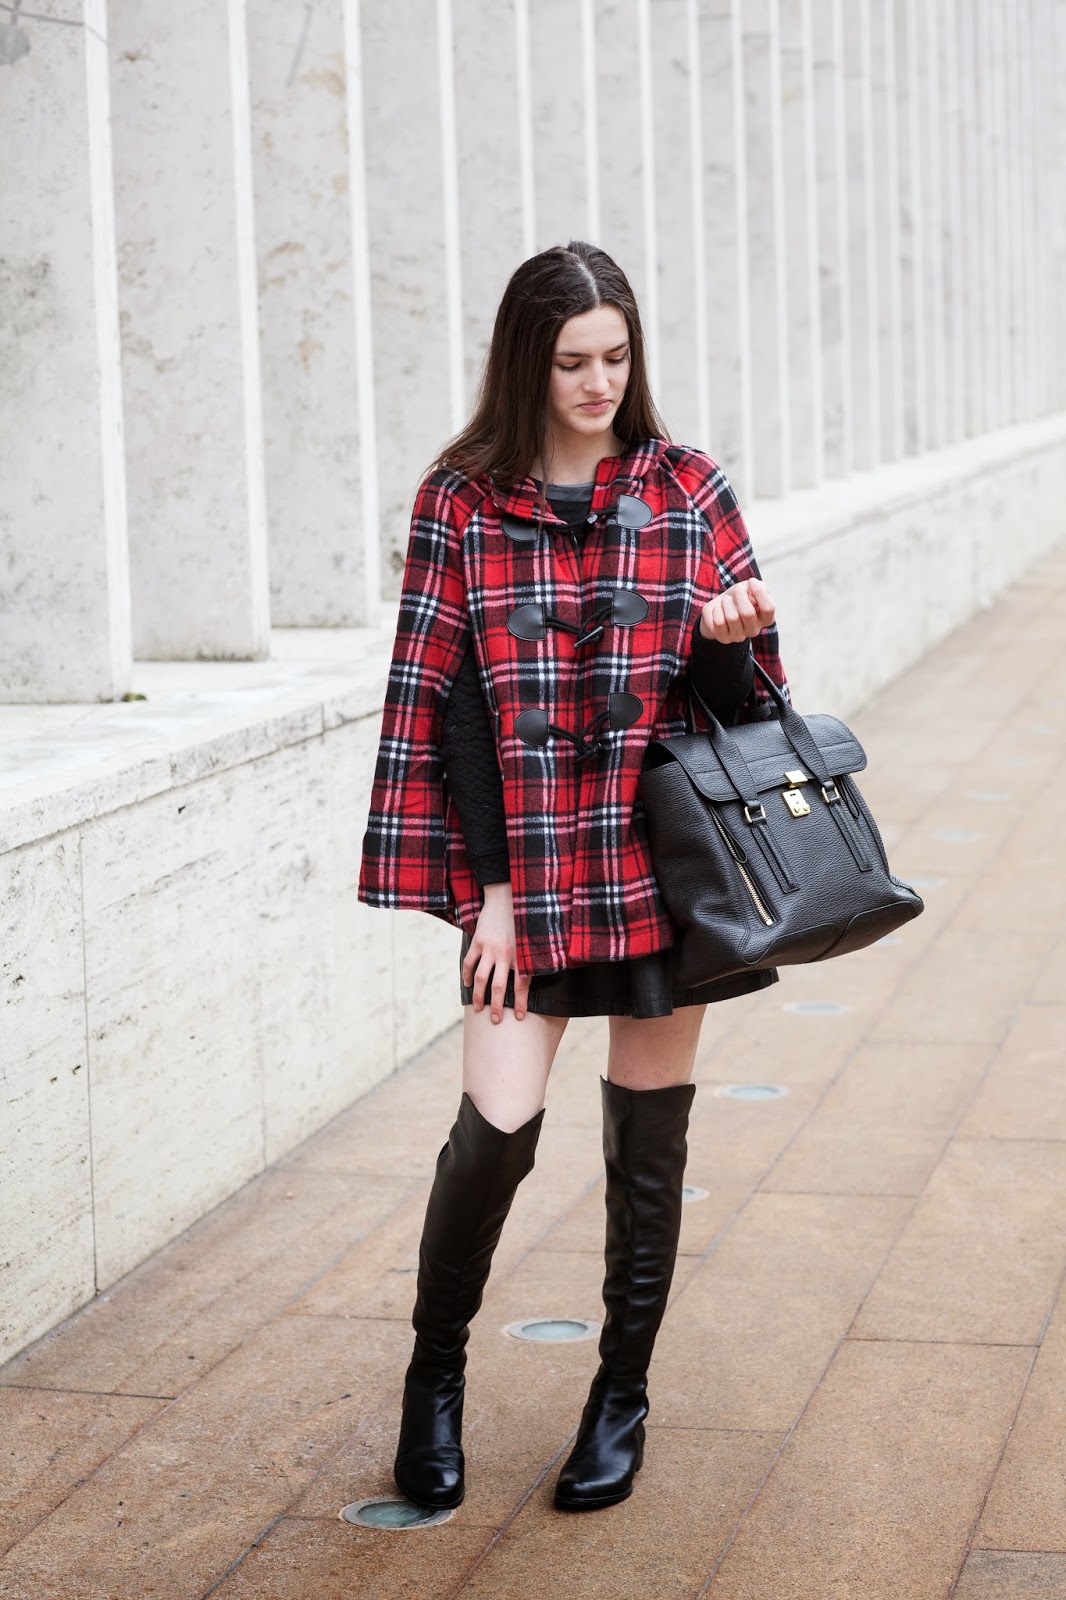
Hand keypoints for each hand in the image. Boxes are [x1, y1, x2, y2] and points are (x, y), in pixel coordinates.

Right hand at [461, 883, 530, 1022]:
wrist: (507, 896)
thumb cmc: (527, 919)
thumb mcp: (536, 938)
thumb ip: (538, 957)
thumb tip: (547, 974)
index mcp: (522, 955)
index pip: (522, 986)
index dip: (522, 1003)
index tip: (521, 1018)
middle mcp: (505, 954)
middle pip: (499, 987)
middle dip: (497, 1006)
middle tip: (496, 1021)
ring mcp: (489, 948)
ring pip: (480, 978)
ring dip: (478, 996)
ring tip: (478, 1008)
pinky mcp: (478, 941)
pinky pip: (469, 962)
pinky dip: (466, 975)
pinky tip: (467, 984)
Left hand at [699, 578, 775, 643]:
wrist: (720, 607)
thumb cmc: (739, 596)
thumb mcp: (751, 587)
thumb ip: (760, 587)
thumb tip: (754, 592)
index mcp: (766, 619)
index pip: (768, 608)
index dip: (759, 592)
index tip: (751, 581)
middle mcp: (754, 630)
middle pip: (748, 613)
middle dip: (740, 595)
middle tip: (737, 589)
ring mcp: (739, 636)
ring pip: (732, 618)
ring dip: (727, 602)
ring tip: (726, 600)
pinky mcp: (724, 638)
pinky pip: (719, 622)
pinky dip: (717, 610)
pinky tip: (718, 609)